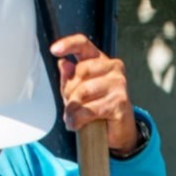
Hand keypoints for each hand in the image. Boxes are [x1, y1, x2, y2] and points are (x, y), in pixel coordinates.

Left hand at [50, 34, 139, 151]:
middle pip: (80, 71)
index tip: (55, 50)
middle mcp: (113, 67)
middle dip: (69, 92)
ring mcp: (119, 84)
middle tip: (70, 106)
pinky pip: (89, 110)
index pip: (83, 44)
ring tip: (71, 118)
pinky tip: (76, 124)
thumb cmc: (96, 107)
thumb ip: (69, 77)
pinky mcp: (120, 102)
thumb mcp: (76, 91)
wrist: (118, 130)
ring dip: (72, 109)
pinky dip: (78, 120)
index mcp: (100, 60)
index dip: (68, 44)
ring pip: (83, 92)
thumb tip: (63, 63)